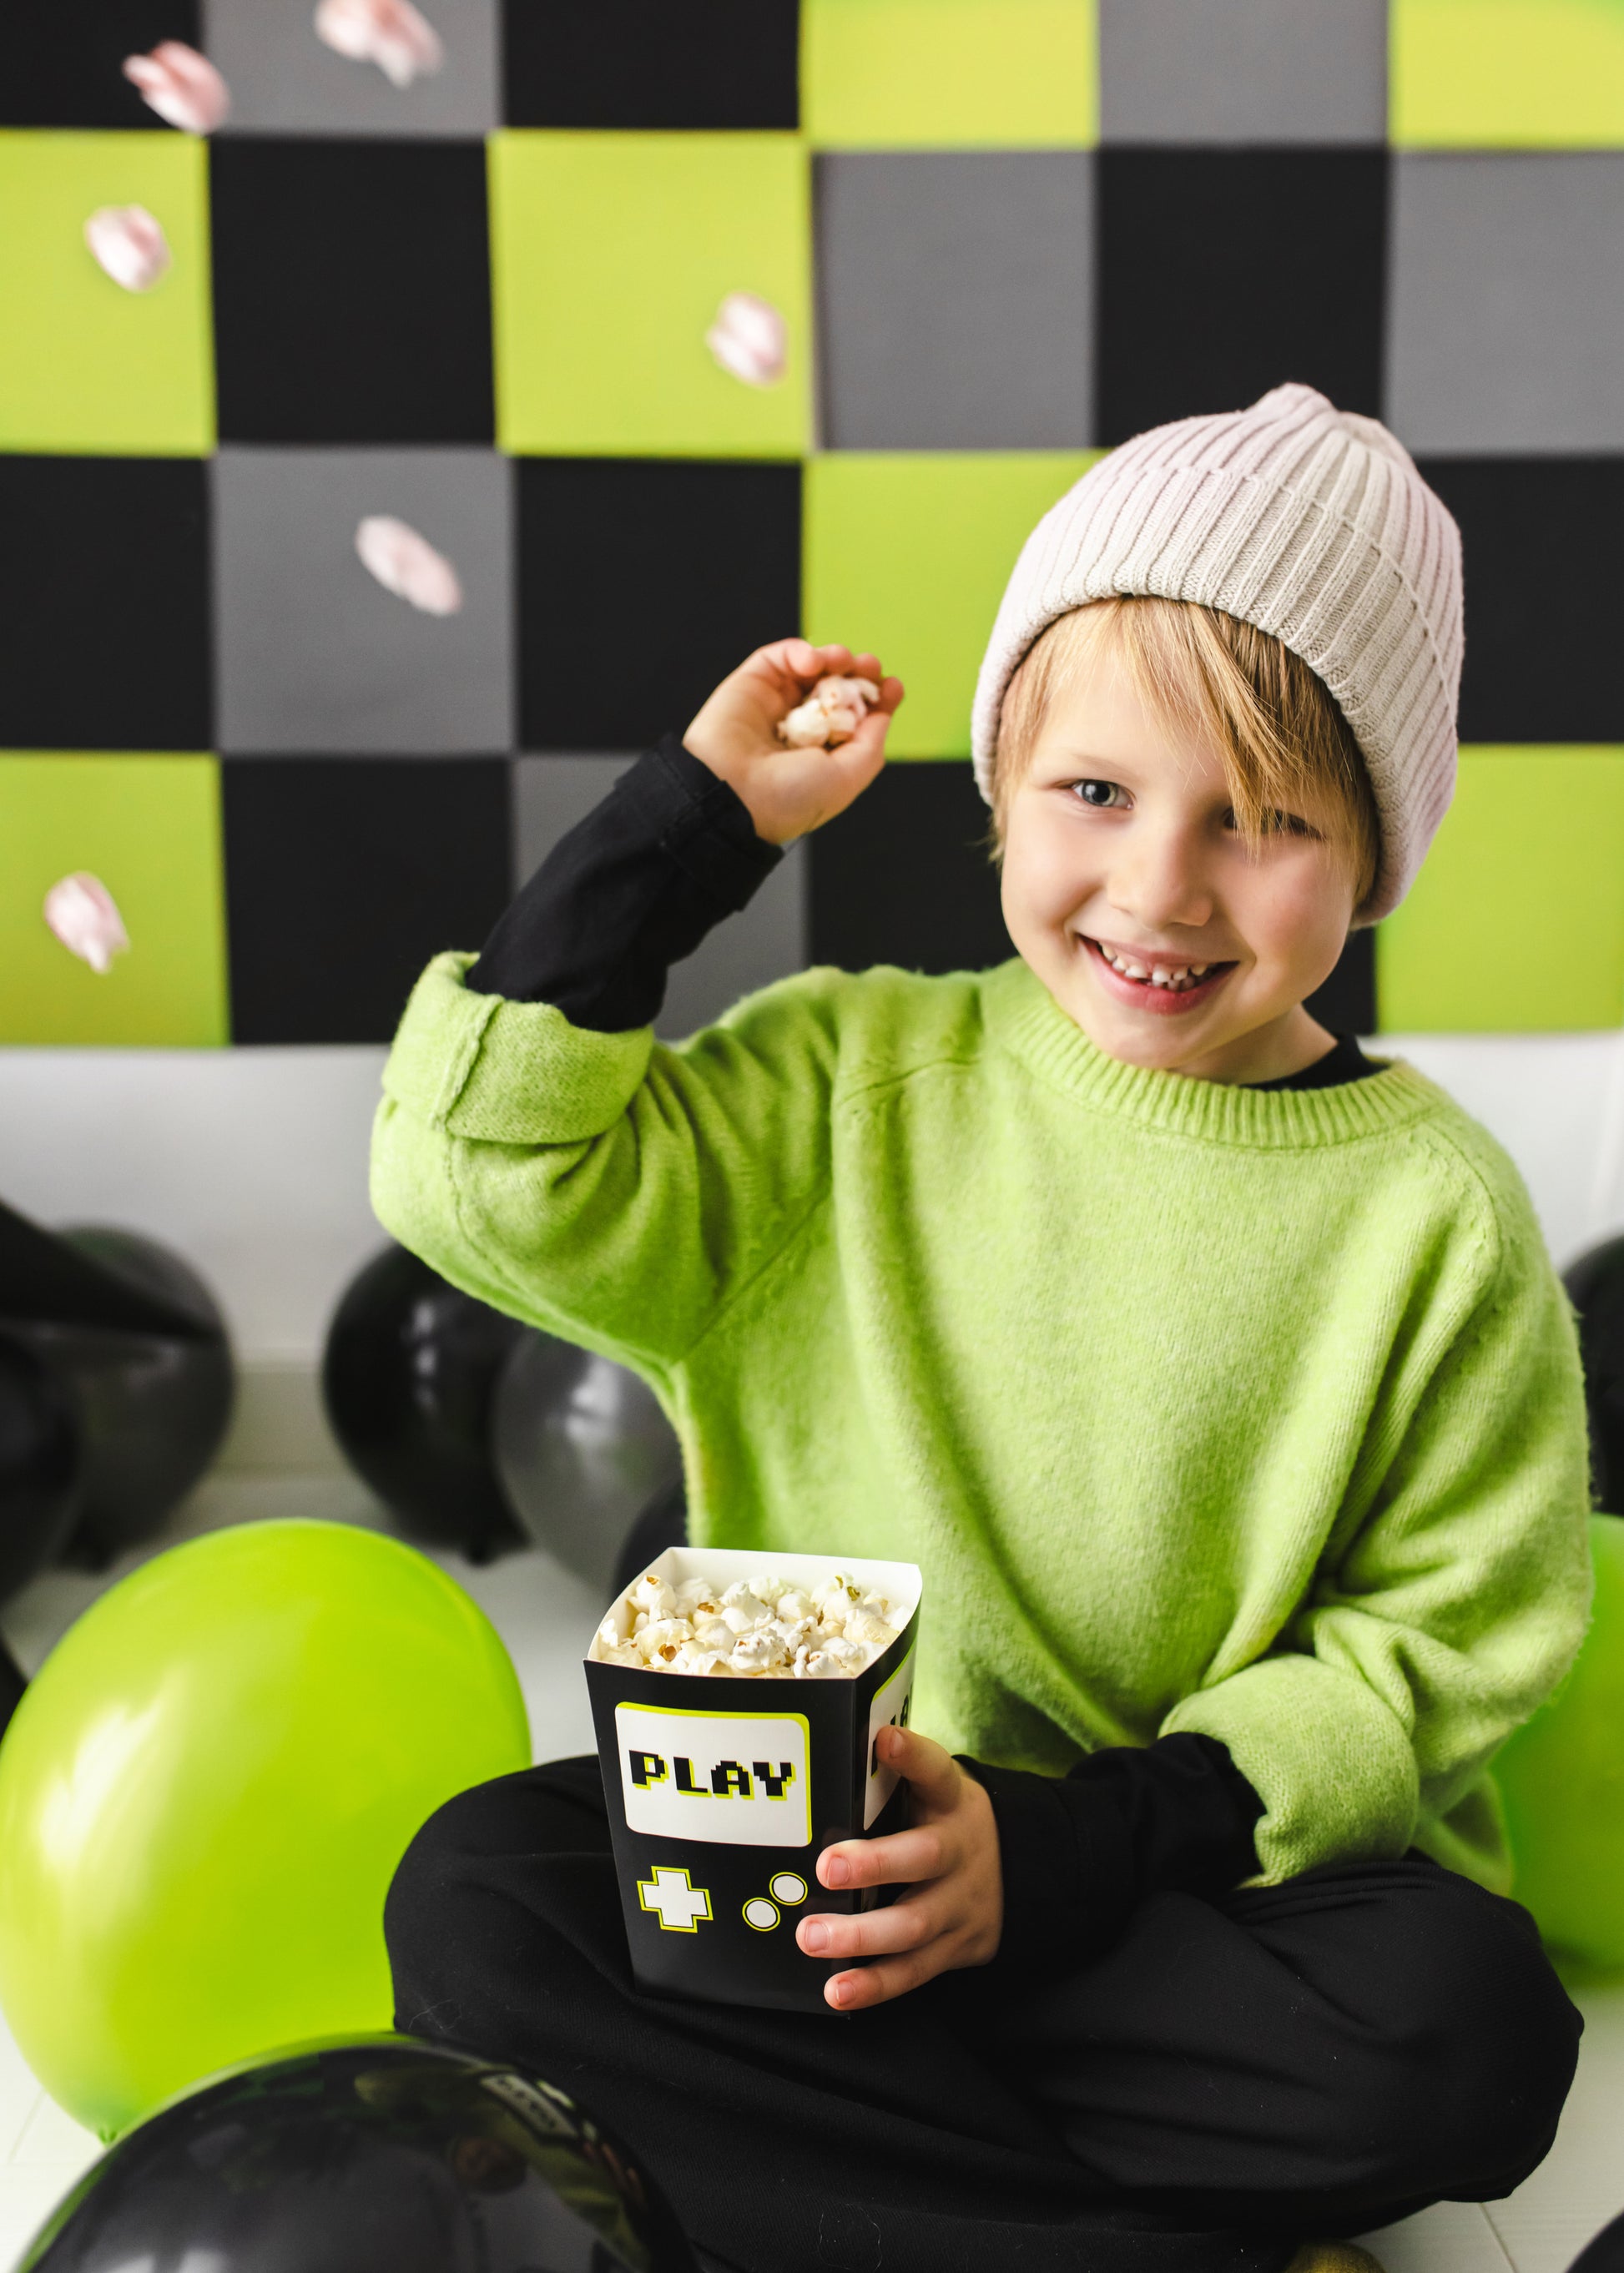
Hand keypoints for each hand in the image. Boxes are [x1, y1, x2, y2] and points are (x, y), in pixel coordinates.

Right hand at [683, 637, 903, 846]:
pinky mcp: (749, 685)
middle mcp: (800, 728)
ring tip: (841, 661)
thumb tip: (883, 712)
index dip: (876, 698)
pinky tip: (811, 662)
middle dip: (859, 672)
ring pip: (811, 669)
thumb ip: (870, 743)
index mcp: (823, 754)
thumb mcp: (847, 777)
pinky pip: (778, 657)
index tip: (893, 686)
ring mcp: (774, 705)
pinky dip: (799, 652)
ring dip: (833, 658)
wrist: (733, 796)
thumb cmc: (789, 797)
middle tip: (869, 667)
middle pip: (837, 687)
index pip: (855, 717)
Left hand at [796, 1727, 1002, 2011]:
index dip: (912, 1756)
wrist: (1022, 1872)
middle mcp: (960, 1850)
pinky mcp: (956, 1948)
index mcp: (952, 1801)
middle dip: (875, 1865)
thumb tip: (820, 1769)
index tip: (884, 1741)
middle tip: (828, 1867)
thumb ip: (889, 1784)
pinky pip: (915, 1970)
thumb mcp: (933, 1794)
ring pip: (914, 1923)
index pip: (936, 1771)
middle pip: (924, 1856)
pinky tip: (839, 1989)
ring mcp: (960, 1904)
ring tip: (813, 1936)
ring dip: (861, 1935)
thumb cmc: (946, 1824)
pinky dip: (875, 1984)